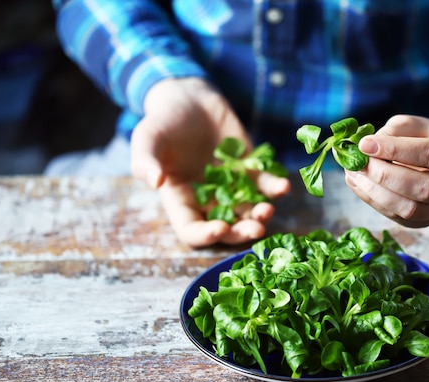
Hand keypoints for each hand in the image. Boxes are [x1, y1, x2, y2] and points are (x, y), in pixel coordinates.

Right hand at [130, 77, 289, 246]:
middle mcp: (208, 201)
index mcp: (181, 201)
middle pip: (227, 228)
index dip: (206, 235)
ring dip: (261, 215)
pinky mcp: (250, 170)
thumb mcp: (147, 138)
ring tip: (267, 209)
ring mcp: (232, 187)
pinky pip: (265, 185)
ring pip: (249, 211)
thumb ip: (145, 160)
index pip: (192, 230)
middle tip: (256, 228)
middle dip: (241, 232)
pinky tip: (283, 186)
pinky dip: (275, 188)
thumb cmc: (163, 122)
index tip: (220, 228)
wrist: (188, 99)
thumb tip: (154, 181)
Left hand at [345, 115, 428, 227]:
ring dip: (376, 193)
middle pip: (425, 187)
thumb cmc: (428, 138)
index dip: (396, 150)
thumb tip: (367, 148)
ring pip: (412, 209)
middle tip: (360, 163)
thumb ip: (394, 132)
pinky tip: (360, 186)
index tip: (365, 144)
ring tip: (354, 175)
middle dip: (386, 176)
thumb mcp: (415, 125)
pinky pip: (401, 218)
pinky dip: (375, 203)